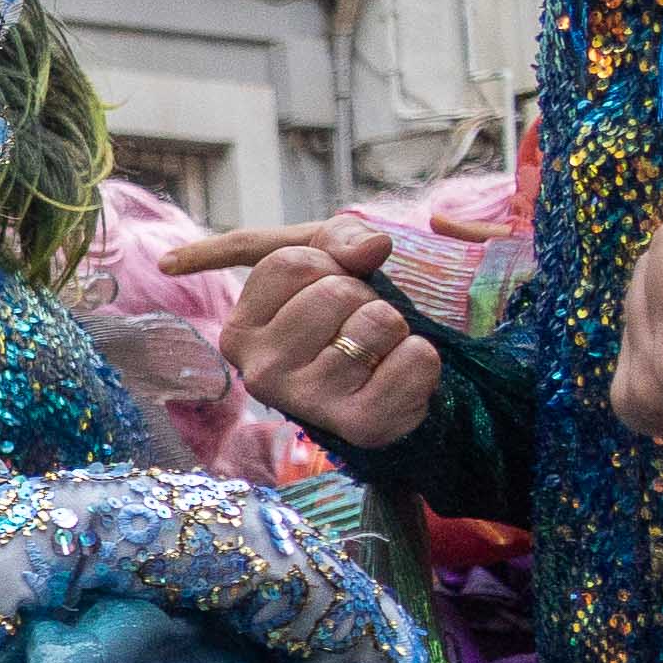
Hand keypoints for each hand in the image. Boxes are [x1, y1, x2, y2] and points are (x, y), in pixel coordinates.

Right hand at [166, 218, 441, 448]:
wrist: (382, 386)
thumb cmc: (347, 318)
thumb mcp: (332, 262)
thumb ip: (340, 236)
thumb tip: (373, 246)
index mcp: (241, 332)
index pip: (289, 264)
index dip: (328, 264)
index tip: (326, 289)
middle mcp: (261, 372)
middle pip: (334, 291)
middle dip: (363, 295)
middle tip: (356, 325)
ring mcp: (309, 402)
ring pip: (377, 322)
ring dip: (393, 326)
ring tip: (376, 350)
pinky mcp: (360, 425)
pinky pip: (415, 358)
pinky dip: (421, 356)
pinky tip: (397, 373)